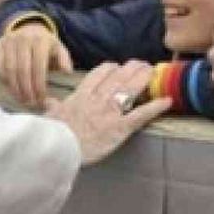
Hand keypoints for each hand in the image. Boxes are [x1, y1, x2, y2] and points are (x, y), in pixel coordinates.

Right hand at [0, 21, 72, 107]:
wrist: (28, 27)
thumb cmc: (46, 44)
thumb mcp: (59, 48)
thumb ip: (64, 60)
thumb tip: (67, 72)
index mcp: (40, 41)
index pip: (38, 67)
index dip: (39, 85)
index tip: (41, 99)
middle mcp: (23, 39)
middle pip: (22, 70)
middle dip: (26, 90)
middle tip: (30, 103)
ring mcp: (9, 42)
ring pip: (9, 70)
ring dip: (15, 88)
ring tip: (22, 100)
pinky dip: (4, 81)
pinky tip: (12, 90)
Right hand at [45, 61, 171, 164]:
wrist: (59, 148)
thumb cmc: (53, 133)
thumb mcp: (51, 116)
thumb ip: (52, 107)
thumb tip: (46, 102)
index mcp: (82, 94)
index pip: (100, 73)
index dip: (112, 68)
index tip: (118, 67)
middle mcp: (99, 98)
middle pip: (119, 77)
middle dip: (132, 68)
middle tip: (142, 64)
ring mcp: (111, 112)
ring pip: (131, 89)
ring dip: (144, 79)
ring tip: (153, 72)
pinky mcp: (121, 127)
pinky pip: (141, 114)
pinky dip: (155, 107)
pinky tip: (167, 101)